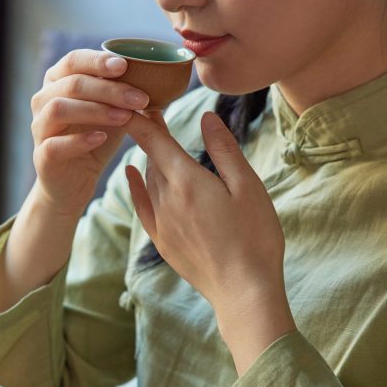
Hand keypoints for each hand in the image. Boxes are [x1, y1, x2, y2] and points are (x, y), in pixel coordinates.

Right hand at [30, 50, 150, 218]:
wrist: (73, 182)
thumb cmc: (93, 140)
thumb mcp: (112, 112)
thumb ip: (123, 94)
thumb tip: (158, 76)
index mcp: (57, 82)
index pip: (73, 61)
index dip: (98, 60)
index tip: (125, 65)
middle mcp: (42, 100)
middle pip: (72, 84)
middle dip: (109, 89)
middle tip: (140, 98)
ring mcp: (39, 127)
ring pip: (59, 109)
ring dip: (95, 110)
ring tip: (125, 117)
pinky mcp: (42, 155)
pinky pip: (56, 144)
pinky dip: (80, 140)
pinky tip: (101, 138)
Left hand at [124, 111, 295, 372]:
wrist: (243, 291)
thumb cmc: (254, 237)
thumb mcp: (247, 187)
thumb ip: (223, 150)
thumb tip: (205, 117)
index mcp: (187, 181)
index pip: (154, 138)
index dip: (143, 115)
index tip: (138, 95)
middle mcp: (165, 199)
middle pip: (150, 157)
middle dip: (149, 131)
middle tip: (150, 106)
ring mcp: (161, 222)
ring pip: (148, 180)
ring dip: (148, 157)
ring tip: (151, 136)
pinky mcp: (162, 241)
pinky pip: (141, 205)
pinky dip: (135, 185)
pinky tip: (132, 174)